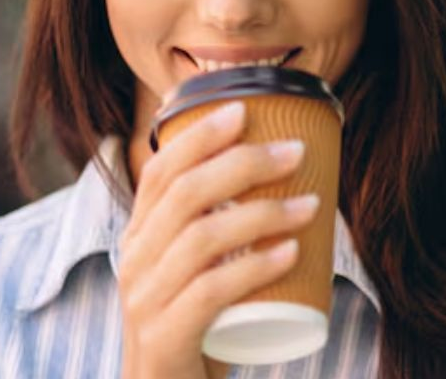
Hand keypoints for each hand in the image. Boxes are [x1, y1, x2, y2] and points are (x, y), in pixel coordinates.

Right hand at [117, 102, 317, 378]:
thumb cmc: (194, 330)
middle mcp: (134, 260)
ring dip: (262, 214)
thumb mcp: (197, 271)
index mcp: (139, 236)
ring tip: (311, 205)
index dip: (200, 135)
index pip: (161, 170)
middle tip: (295, 152)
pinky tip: (290, 254)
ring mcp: (145, 299)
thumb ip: (218, 230)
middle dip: (243, 163)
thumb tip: (279, 180)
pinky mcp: (164, 336)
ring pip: (201, 237)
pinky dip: (254, 267)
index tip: (243, 109)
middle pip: (184, 194)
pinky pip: (210, 292)